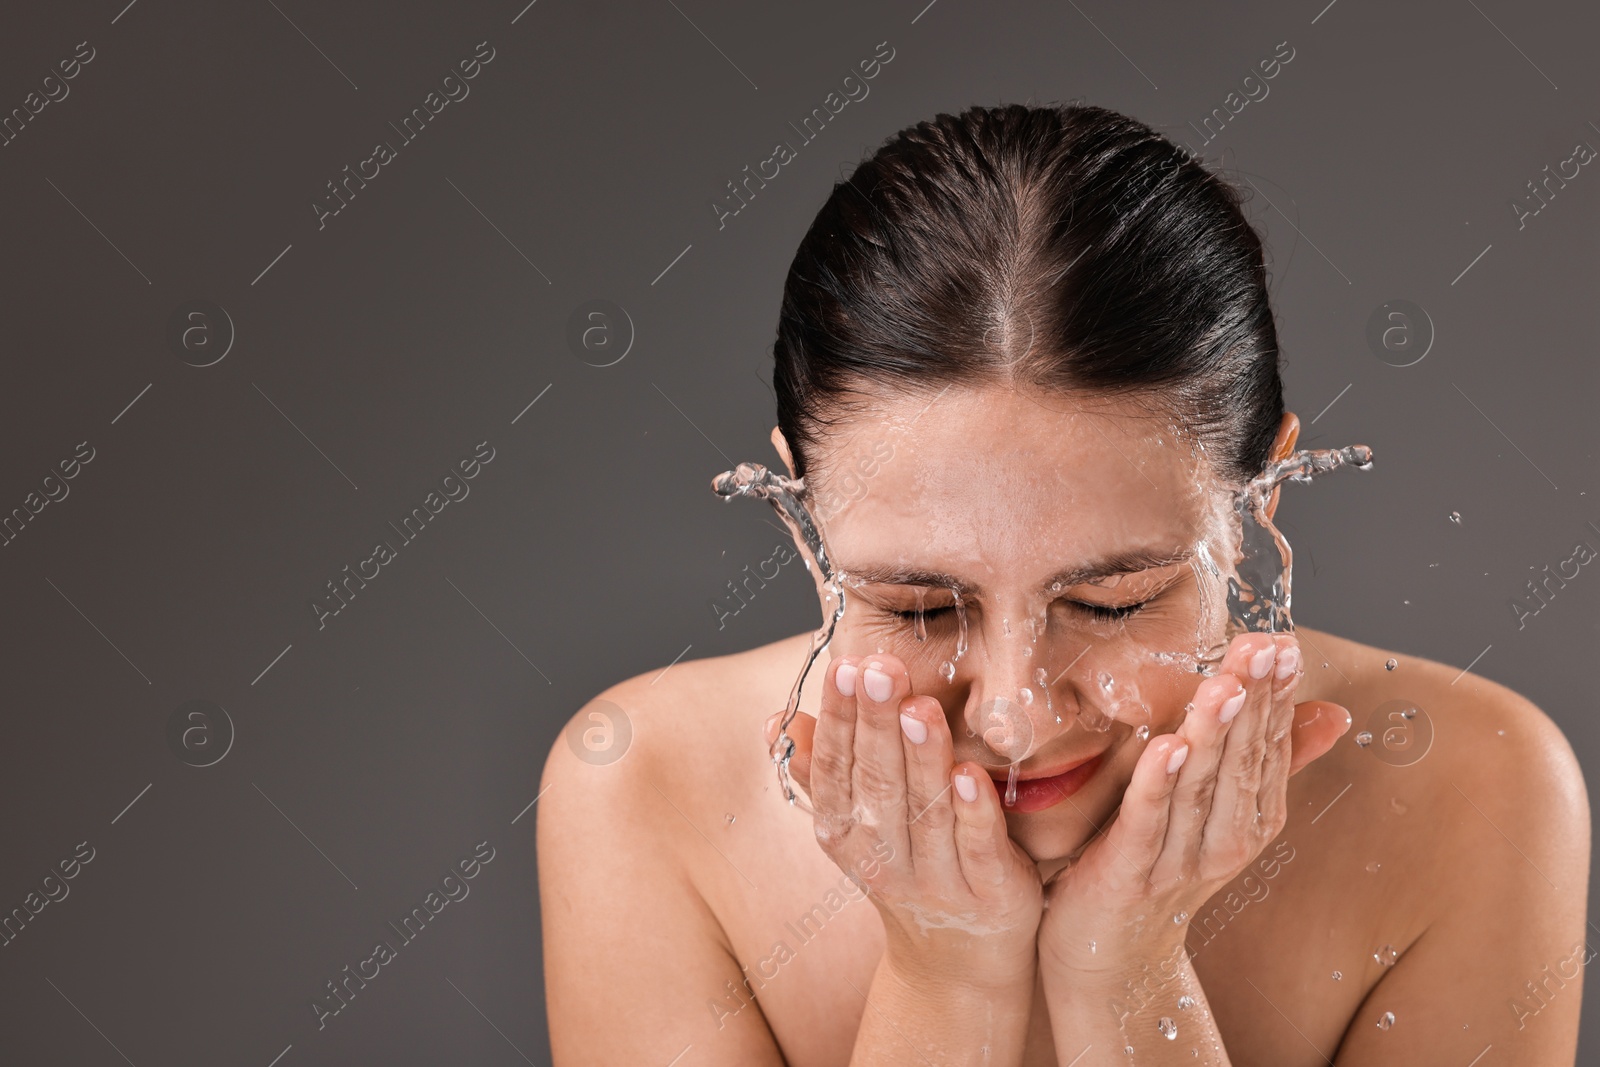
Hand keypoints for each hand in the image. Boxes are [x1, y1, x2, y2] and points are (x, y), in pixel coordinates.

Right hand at [767, 653, 1043, 987]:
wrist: (959, 956)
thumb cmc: (908, 866)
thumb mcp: (853, 823)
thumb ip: (820, 769)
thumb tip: (777, 719)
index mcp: (845, 835)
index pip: (836, 769)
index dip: (840, 718)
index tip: (845, 666)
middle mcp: (884, 859)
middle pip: (877, 784)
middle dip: (876, 723)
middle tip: (880, 668)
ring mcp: (936, 879)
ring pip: (926, 811)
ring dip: (922, 758)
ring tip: (920, 706)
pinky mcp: (989, 894)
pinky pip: (978, 849)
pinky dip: (975, 813)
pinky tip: (973, 772)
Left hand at [1036, 631, 1350, 980]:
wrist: (1111, 954)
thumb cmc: (1161, 869)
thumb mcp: (1222, 812)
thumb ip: (1272, 761)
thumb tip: (1334, 713)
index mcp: (1251, 819)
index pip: (1268, 745)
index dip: (1275, 694)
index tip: (1282, 642)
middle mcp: (1225, 841)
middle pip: (1241, 760)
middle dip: (1253, 700)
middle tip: (1262, 647)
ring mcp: (1178, 861)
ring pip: (1199, 786)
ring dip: (1213, 732)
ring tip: (1225, 684)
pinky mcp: (1129, 874)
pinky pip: (1147, 822)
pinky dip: (1158, 784)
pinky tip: (1167, 746)